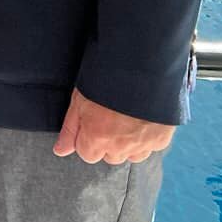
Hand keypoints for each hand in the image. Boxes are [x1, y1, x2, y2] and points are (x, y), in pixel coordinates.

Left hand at [51, 89, 173, 164]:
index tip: (93, 122)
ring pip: (132, 155)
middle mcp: (119, 147)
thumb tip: (60, 150)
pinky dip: (147, 137)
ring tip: (128, 118)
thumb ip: (71, 129)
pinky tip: (143, 117)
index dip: (89, 138)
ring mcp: (142, 144)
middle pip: (110, 156)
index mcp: (97, 138)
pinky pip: (151, 146)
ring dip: (128, 143)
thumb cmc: (105, 78)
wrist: (141, 65)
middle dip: (109, 142)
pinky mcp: (161, 139)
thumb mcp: (80, 99)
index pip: (88, 154)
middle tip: (111, 117)